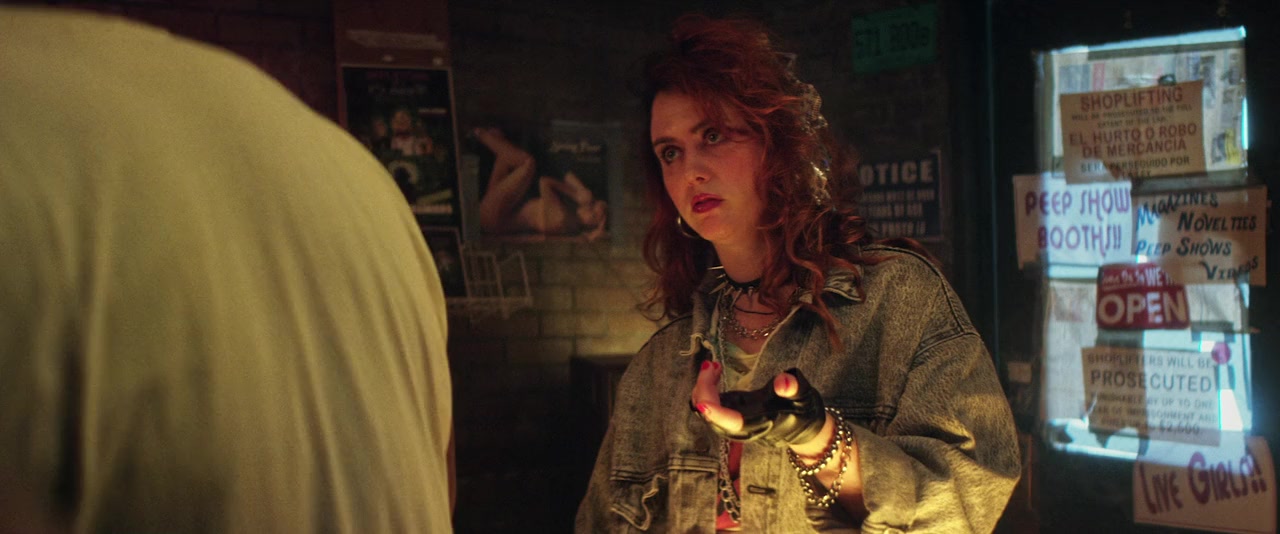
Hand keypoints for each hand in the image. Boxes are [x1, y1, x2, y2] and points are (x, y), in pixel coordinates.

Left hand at [691, 363, 826, 447]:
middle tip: (711, 364)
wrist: (804, 427)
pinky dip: (706, 387)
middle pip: (712, 416)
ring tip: (712, 365)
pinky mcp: (731, 413)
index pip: (733, 423)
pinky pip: (709, 404)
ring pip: (706, 411)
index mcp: (759, 424)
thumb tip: (783, 382)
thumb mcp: (804, 397)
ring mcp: (734, 422)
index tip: (703, 403)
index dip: (716, 414)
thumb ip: (793, 388)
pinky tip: (714, 370)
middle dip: (705, 390)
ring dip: (703, 387)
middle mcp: (742, 428)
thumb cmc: (804, 412)